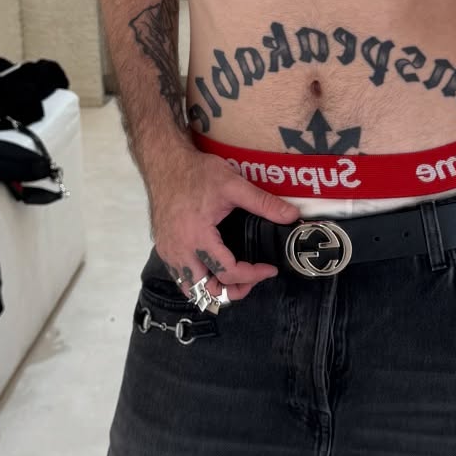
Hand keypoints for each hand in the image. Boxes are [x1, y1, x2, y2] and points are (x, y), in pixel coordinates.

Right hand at [148, 152, 303, 303]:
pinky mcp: (164, 249)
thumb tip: (291, 215)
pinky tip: (213, 266)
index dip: (253, 276)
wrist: (165, 163)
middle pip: (207, 291)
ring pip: (191, 289)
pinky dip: (199, 279)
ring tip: (234, 276)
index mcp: (198, 238)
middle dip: (233, 290)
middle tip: (252, 277)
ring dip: (213, 288)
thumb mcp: (233, 185)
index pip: (228, 273)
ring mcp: (169, 252)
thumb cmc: (195, 173)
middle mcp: (180, 251)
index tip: (268, 268)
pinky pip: (180, 277)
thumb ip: (263, 202)